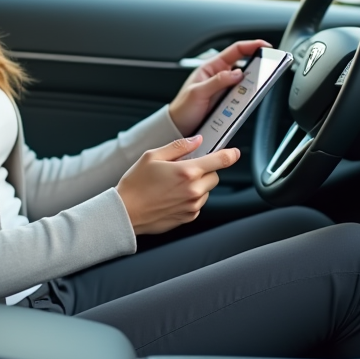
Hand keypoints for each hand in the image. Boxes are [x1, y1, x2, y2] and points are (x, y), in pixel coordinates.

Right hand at [115, 135, 240, 234]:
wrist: (125, 213)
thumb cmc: (135, 184)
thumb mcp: (152, 156)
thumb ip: (178, 146)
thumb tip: (197, 140)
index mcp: (186, 172)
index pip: (219, 161)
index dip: (230, 155)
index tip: (234, 152)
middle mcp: (193, 190)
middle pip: (215, 176)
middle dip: (205, 170)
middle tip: (184, 169)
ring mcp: (192, 206)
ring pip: (206, 191)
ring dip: (197, 185)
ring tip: (174, 184)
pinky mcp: (188, 218)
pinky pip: (197, 204)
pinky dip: (190, 198)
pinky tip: (172, 196)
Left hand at [168, 39, 271, 135]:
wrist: (177, 127)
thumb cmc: (182, 108)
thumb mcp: (197, 93)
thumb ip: (217, 81)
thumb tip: (237, 73)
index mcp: (211, 68)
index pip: (235, 51)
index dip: (251, 46)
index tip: (265, 47)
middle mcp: (219, 76)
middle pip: (244, 66)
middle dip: (256, 68)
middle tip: (266, 72)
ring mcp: (224, 90)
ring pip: (244, 84)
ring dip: (251, 87)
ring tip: (253, 91)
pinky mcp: (227, 103)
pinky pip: (241, 98)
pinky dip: (246, 99)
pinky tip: (245, 104)